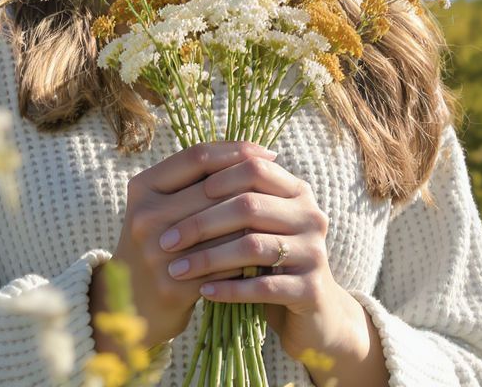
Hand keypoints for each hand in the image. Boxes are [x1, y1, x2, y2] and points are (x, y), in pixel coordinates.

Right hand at [95, 140, 278, 349]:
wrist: (132, 303)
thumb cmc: (159, 241)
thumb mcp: (162, 204)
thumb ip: (194, 179)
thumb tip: (251, 152)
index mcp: (142, 187)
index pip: (197, 156)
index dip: (236, 150)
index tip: (267, 152)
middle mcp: (145, 216)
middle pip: (212, 189)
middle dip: (252, 184)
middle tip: (284, 182)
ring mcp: (156, 253)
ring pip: (223, 227)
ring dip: (254, 221)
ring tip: (280, 214)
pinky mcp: (173, 286)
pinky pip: (223, 265)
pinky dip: (247, 257)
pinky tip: (267, 250)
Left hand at [155, 152, 368, 364]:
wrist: (313, 312)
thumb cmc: (270, 260)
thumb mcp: (258, 224)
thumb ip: (236, 198)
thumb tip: (184, 173)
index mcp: (296, 191)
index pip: (254, 168)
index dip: (216, 179)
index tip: (178, 198)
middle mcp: (310, 215)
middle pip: (249, 206)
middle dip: (202, 222)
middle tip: (167, 240)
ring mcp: (314, 252)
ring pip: (253, 246)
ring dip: (209, 258)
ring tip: (177, 269)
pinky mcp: (312, 289)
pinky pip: (263, 287)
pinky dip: (229, 288)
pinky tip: (203, 292)